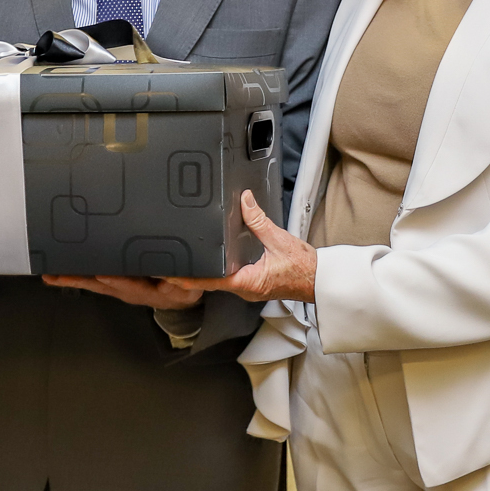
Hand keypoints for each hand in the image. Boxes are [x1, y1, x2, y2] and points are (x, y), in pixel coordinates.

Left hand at [40, 274, 204, 308]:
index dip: (117, 281)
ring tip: (50, 273)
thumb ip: (185, 286)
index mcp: (145, 291)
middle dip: (79, 280)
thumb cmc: (184, 289)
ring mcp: (117, 285)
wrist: (178, 295)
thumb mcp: (191, 289)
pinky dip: (76, 273)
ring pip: (92, 281)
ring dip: (71, 277)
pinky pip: (92, 276)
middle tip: (57, 275)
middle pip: (100, 285)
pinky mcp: (113, 278)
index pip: (130, 286)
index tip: (103, 275)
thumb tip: (176, 281)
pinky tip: (58, 269)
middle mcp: (126, 289)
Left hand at [170, 190, 316, 302]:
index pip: (210, 281)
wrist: (319, 280)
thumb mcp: (278, 240)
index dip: (188, 278)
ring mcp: (249, 288)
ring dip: (203, 273)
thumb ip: (258, 220)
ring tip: (187, 261)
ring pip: (219, 282)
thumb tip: (244, 202)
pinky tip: (212, 261)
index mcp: (247, 281)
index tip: (170, 274)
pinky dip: (217, 271)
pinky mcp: (254, 284)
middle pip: (210, 283)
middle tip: (171, 265)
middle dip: (191, 275)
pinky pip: (230, 278)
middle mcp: (245, 288)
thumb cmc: (303, 267)